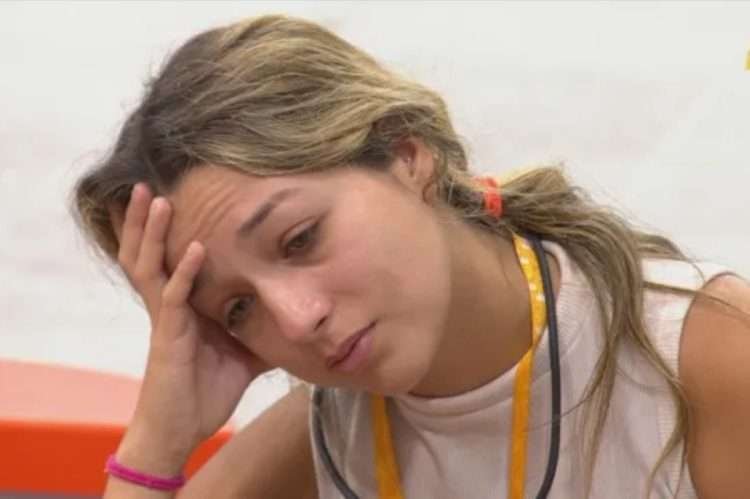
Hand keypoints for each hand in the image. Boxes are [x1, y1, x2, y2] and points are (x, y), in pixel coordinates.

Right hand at [113, 183, 269, 470]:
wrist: (181, 430)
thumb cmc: (207, 389)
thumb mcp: (244, 350)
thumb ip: (262, 327)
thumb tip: (298, 314)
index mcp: (180, 304)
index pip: (169, 255)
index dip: (166, 227)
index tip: (176, 192)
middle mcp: (166, 304)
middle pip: (146, 251)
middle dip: (146, 218)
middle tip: (149, 180)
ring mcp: (164, 318)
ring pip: (148, 265)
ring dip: (152, 231)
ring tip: (157, 197)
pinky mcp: (167, 337)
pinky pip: (172, 298)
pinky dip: (183, 271)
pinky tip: (194, 249)